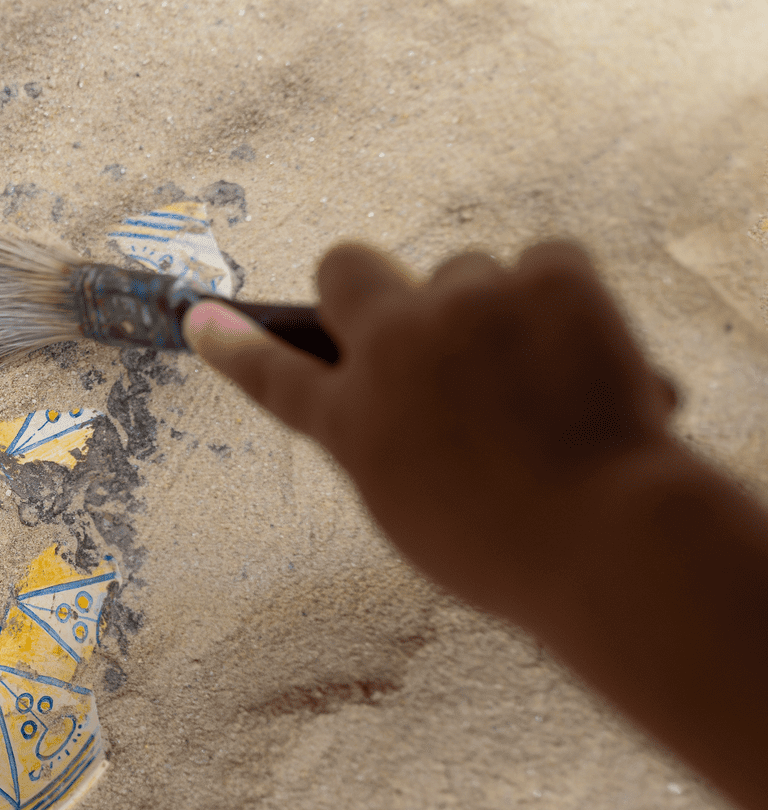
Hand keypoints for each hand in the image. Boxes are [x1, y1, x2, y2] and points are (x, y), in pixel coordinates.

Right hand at [184, 242, 678, 626]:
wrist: (607, 537)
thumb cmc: (509, 549)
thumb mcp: (411, 505)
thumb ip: (388, 438)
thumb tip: (402, 392)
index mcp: (350, 417)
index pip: (271, 372)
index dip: (235, 345)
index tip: (203, 318)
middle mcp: (394, 346)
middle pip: (347, 266)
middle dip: (367, 286)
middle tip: (415, 323)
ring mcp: (470, 303)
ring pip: (466, 269)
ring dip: (491, 307)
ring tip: (543, 379)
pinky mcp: (548, 277)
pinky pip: (546, 260)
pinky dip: (567, 301)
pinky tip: (591, 357)